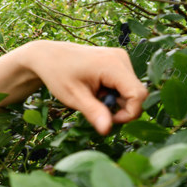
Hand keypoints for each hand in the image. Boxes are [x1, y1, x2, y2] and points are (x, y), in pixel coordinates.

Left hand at [25, 41, 148, 134]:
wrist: (47, 56)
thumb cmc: (58, 74)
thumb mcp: (74, 97)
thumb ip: (94, 112)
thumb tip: (107, 130)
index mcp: (113, 65)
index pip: (138, 95)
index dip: (128, 113)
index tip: (107, 119)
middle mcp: (121, 58)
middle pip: (137, 94)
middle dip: (121, 108)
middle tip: (96, 109)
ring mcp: (120, 58)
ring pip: (131, 91)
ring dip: (116, 101)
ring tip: (93, 97)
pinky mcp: (118, 61)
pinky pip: (125, 84)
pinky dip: (113, 93)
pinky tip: (96, 91)